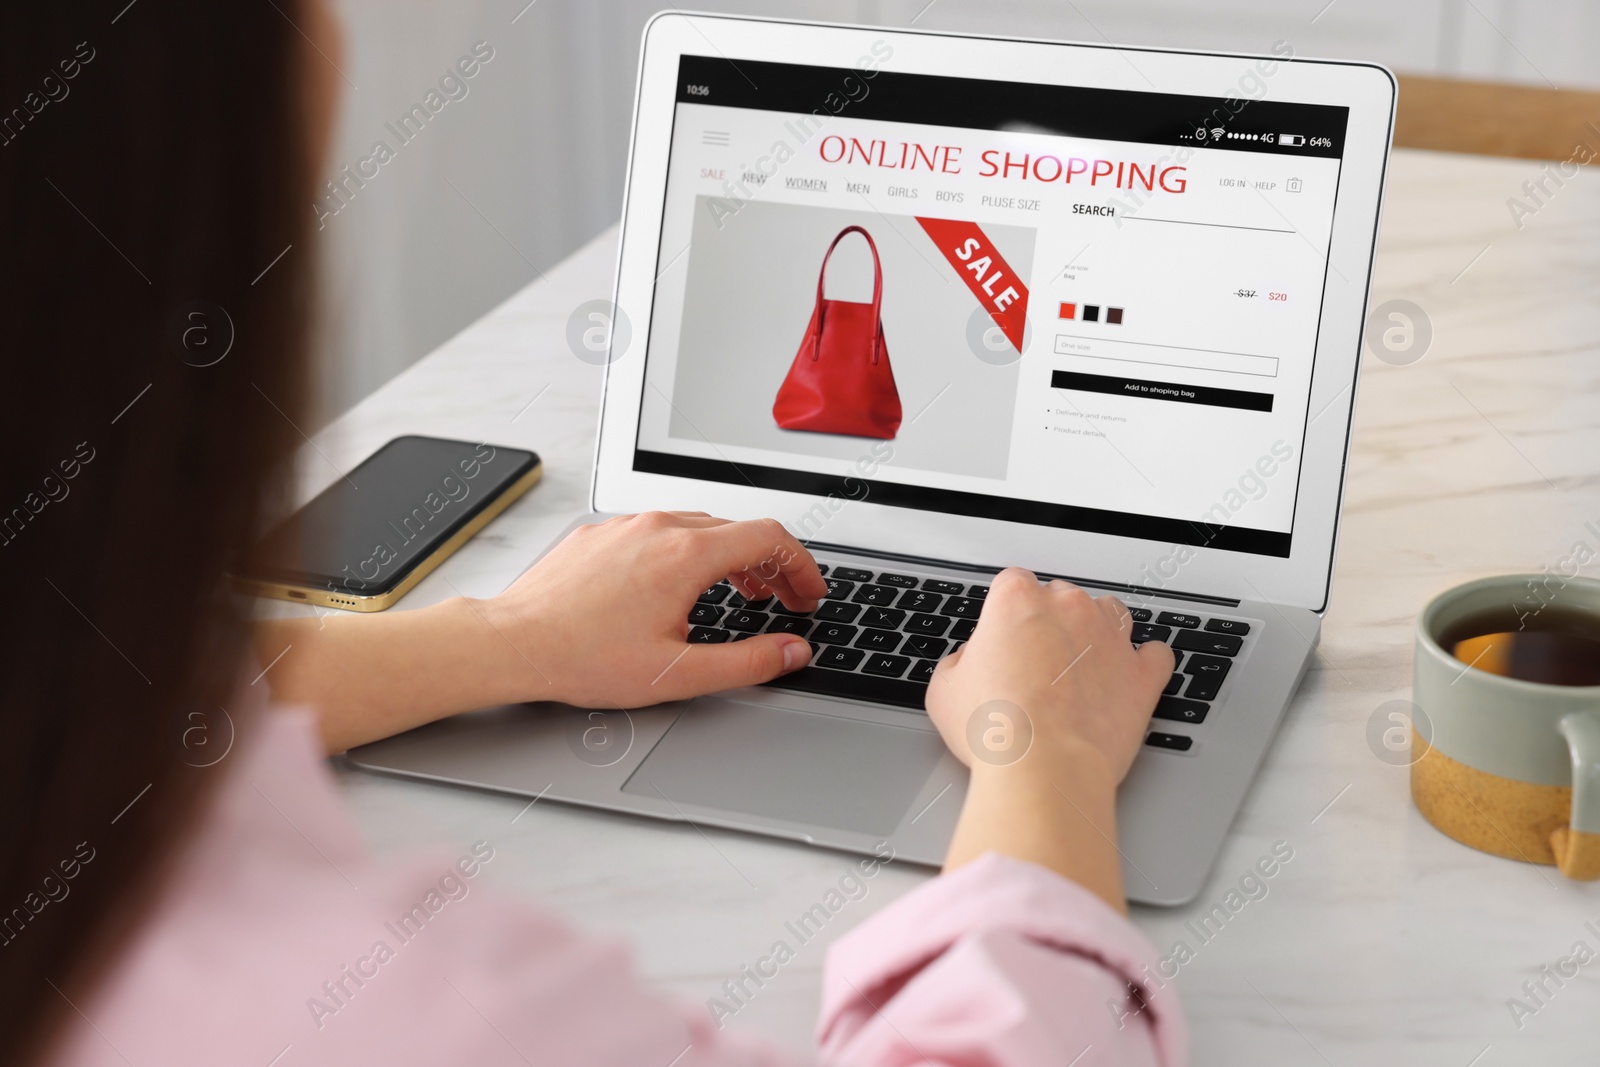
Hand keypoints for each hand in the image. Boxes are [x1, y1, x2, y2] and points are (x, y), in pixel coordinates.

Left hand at [478, 512, 827, 707]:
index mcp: (686, 555)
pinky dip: (688, 552)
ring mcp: (626, 527)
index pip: (769, 538)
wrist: (512, 643)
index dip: (802, 566)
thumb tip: (792, 652)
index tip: (810, 593)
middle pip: (738, 530)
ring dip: (731, 557)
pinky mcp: (600, 535)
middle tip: (784, 600)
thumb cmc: (583, 657)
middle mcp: (658, 528)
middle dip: (772, 565)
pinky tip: (679, 587)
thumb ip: (748, 662)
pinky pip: (658, 531)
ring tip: (741, 592)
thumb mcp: (679, 673)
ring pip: (698, 526)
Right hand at [927, 568, 1172, 782]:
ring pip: (1109, 614)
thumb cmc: (995, 731)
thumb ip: (962, 660)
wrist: (1043, 769)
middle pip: (1062, 596)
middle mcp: (1068, 609)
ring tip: (1081, 665)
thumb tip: (972, 660)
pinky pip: (1155, 655)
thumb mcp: (945, 689)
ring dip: (1096, 632)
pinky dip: (1144, 662)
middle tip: (1034, 662)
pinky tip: (1129, 675)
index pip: (1013, 583)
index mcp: (1017, 601)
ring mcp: (1110, 639)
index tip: (1003, 636)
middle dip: (1050, 622)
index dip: (1006, 612)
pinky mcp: (1141, 674)